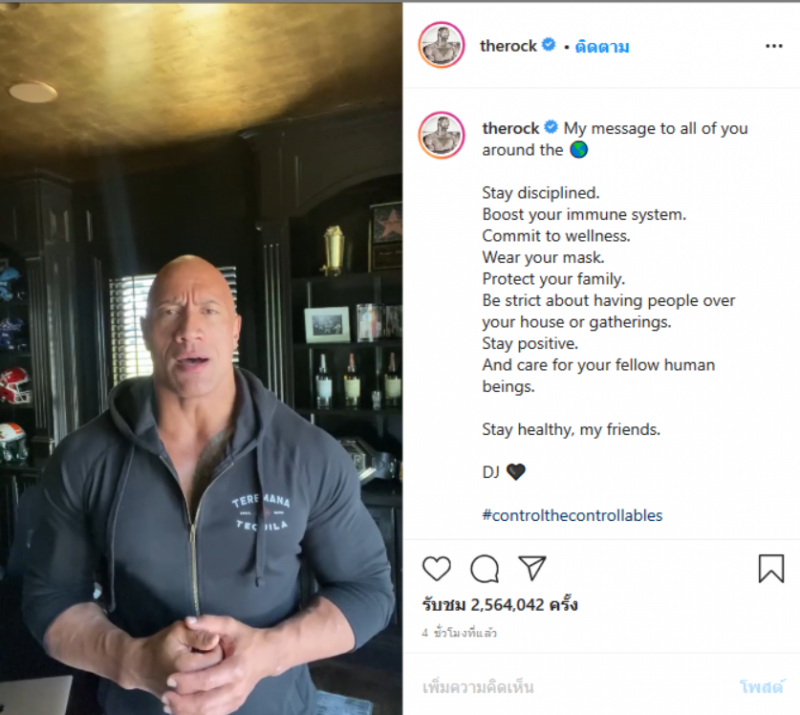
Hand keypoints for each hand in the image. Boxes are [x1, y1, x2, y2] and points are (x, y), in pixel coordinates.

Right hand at [122, 620, 222, 697]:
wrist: (140, 667)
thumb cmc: (161, 645)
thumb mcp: (178, 631)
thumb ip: (198, 634)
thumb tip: (216, 639)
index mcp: (185, 665)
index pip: (216, 656)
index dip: (215, 646)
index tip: (207, 642)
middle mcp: (185, 686)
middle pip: (216, 673)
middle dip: (215, 661)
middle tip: (203, 654)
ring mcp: (183, 699)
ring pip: (212, 688)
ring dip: (210, 675)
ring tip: (200, 666)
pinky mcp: (183, 706)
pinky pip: (203, 699)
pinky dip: (205, 689)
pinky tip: (199, 679)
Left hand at [162, 615, 279, 714]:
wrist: (268, 655)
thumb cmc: (247, 639)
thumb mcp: (231, 625)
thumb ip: (209, 622)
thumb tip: (188, 621)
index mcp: (236, 668)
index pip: (207, 680)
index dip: (187, 682)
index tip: (170, 679)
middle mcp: (237, 688)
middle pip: (205, 703)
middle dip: (182, 702)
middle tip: (165, 694)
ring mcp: (236, 699)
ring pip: (207, 713)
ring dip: (185, 712)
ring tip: (168, 705)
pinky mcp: (234, 706)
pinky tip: (180, 711)